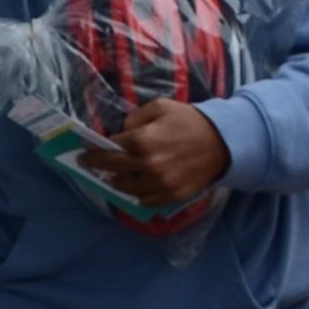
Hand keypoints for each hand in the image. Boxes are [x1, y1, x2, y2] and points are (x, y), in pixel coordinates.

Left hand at [94, 98, 231, 208]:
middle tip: (89, 164)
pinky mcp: (172, 195)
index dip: (94, 150)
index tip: (85, 152)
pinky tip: (136, 187)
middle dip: (97, 166)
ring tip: (114, 176)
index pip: (108, 149)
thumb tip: (121, 133)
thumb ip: (135, 118)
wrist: (223, 142)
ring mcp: (160, 183)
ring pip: (127, 188)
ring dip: (117, 182)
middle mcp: (148, 165)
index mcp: (142, 141)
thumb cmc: (189, 121)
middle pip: (112, 169)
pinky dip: (138, 195)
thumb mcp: (159, 107)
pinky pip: (146, 201)